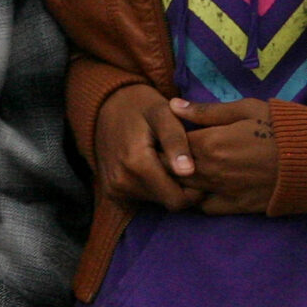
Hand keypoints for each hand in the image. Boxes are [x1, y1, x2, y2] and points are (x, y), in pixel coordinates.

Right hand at [92, 88, 202, 210]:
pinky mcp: (111, 191)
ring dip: (166, 185)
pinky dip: (152, 185)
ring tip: (167, 159)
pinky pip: (142, 198)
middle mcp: (121, 182)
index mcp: (136, 164)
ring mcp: (114, 188)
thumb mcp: (163, 113)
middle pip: (167, 202)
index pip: (178, 200)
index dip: (195, 189)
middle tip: (185, 161)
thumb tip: (187, 171)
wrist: (107, 105)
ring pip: (156, 201)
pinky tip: (154, 165)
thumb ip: (176, 141)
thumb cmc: (142, 106)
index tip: (199, 168)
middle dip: (181, 186)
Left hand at [169, 98, 281, 213]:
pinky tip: (202, 188)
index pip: (171, 143)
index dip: (165, 138)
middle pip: (172, 170)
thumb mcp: (246, 109)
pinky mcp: (238, 207)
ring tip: (182, 168)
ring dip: (179, 181)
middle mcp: (211, 171)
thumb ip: (207, 111)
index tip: (164, 134)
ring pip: (186, 190)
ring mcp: (224, 192)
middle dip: (166, 161)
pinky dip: (198, 198)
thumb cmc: (282, 127)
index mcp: (210, 143)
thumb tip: (173, 105)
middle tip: (167, 152)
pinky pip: (206, 208)